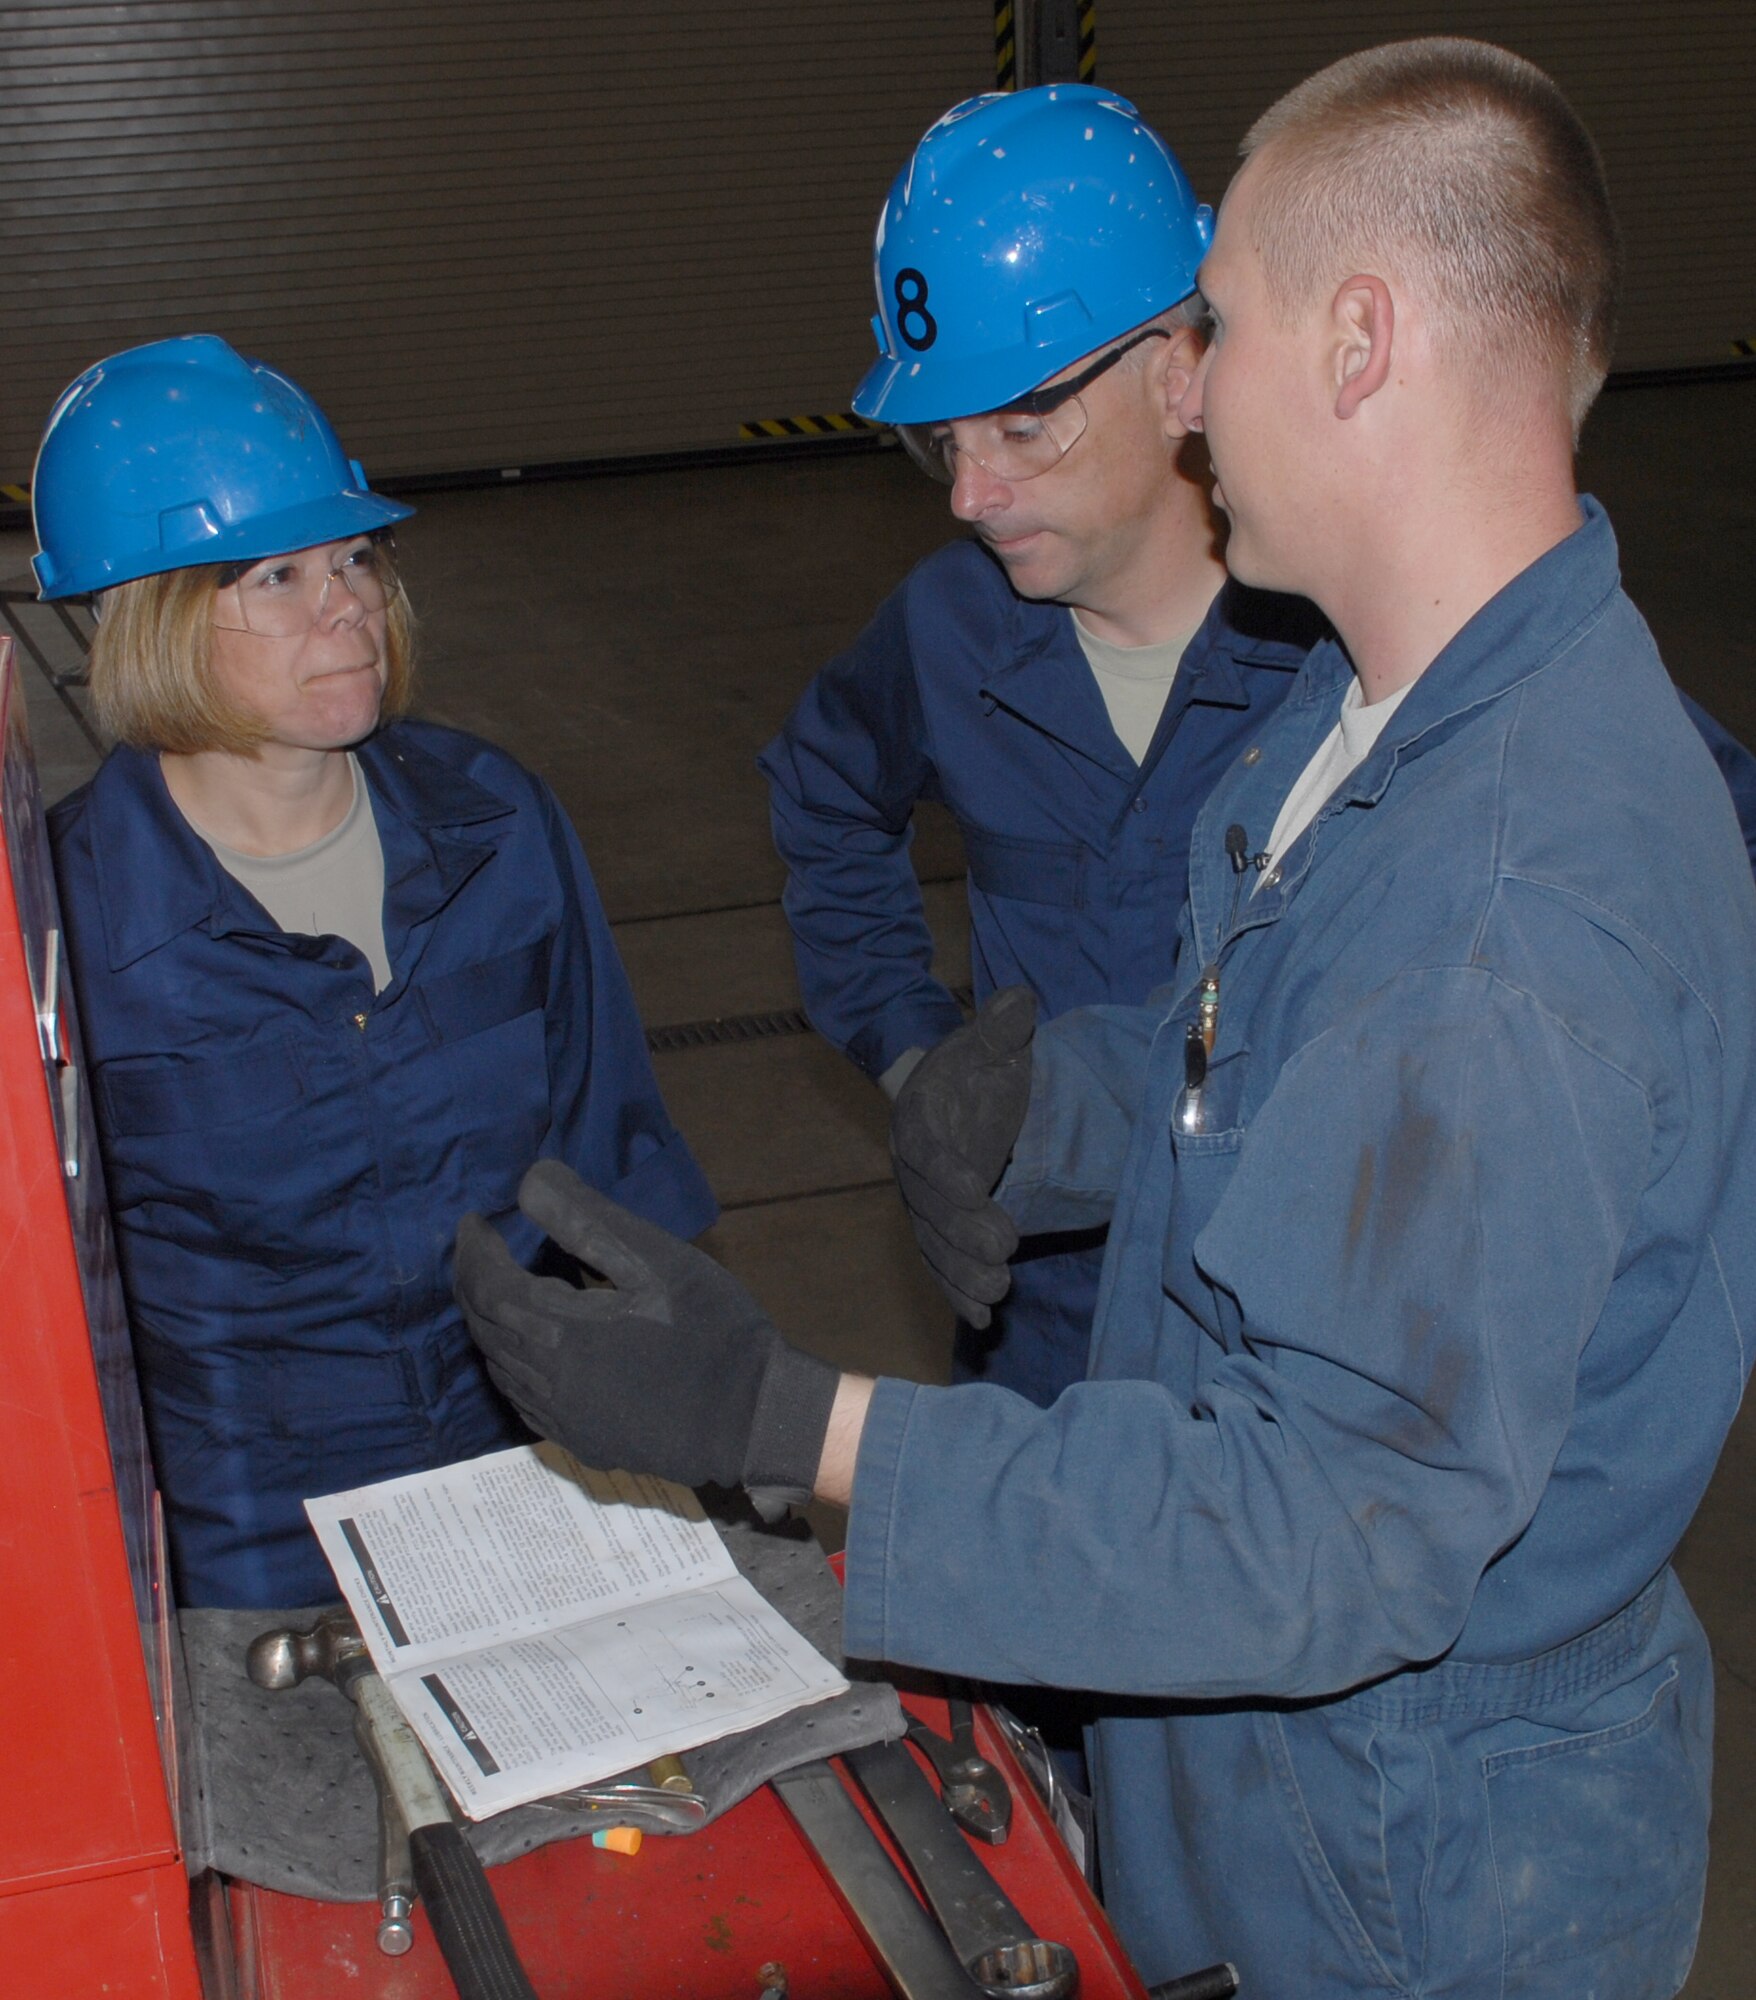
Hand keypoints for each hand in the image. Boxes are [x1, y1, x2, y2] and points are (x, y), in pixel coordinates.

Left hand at [454, 1161, 839, 1516]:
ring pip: (499, 1368)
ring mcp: (563, 1421)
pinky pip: (524, 1402)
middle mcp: (547, 1382)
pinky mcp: (582, 1443)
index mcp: (561, 1332)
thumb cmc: (713, 1330)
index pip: (488, 1286)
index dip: (473, 1251)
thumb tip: (529, 1181)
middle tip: (480, 1249)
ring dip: (491, 1325)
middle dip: (474, 1284)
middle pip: (485, 1328)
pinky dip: (513, 1366)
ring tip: (501, 1290)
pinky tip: (532, 1350)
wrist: (755, 1419)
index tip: (473, 1221)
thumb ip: (587, 1219)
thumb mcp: (658, 1259)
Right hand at [890, 986, 1035, 1325]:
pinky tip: (983, 1322)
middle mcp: (913, 1171)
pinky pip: (943, 1266)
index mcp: (919, 1122)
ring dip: (963, 1274)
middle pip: (931, 1211)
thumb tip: (1021, 1000)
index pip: (930, 1153)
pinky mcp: (940, 1232)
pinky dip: (959, 1294)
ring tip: (999, 1293)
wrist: (953, 1096)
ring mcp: (924, 1206)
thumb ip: (1002, 1026)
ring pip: (936, 1247)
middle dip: (964, 1235)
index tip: (978, 1191)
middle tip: (1005, 1252)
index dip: (949, 1175)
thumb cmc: (976, 1067)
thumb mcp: (991, 1041)